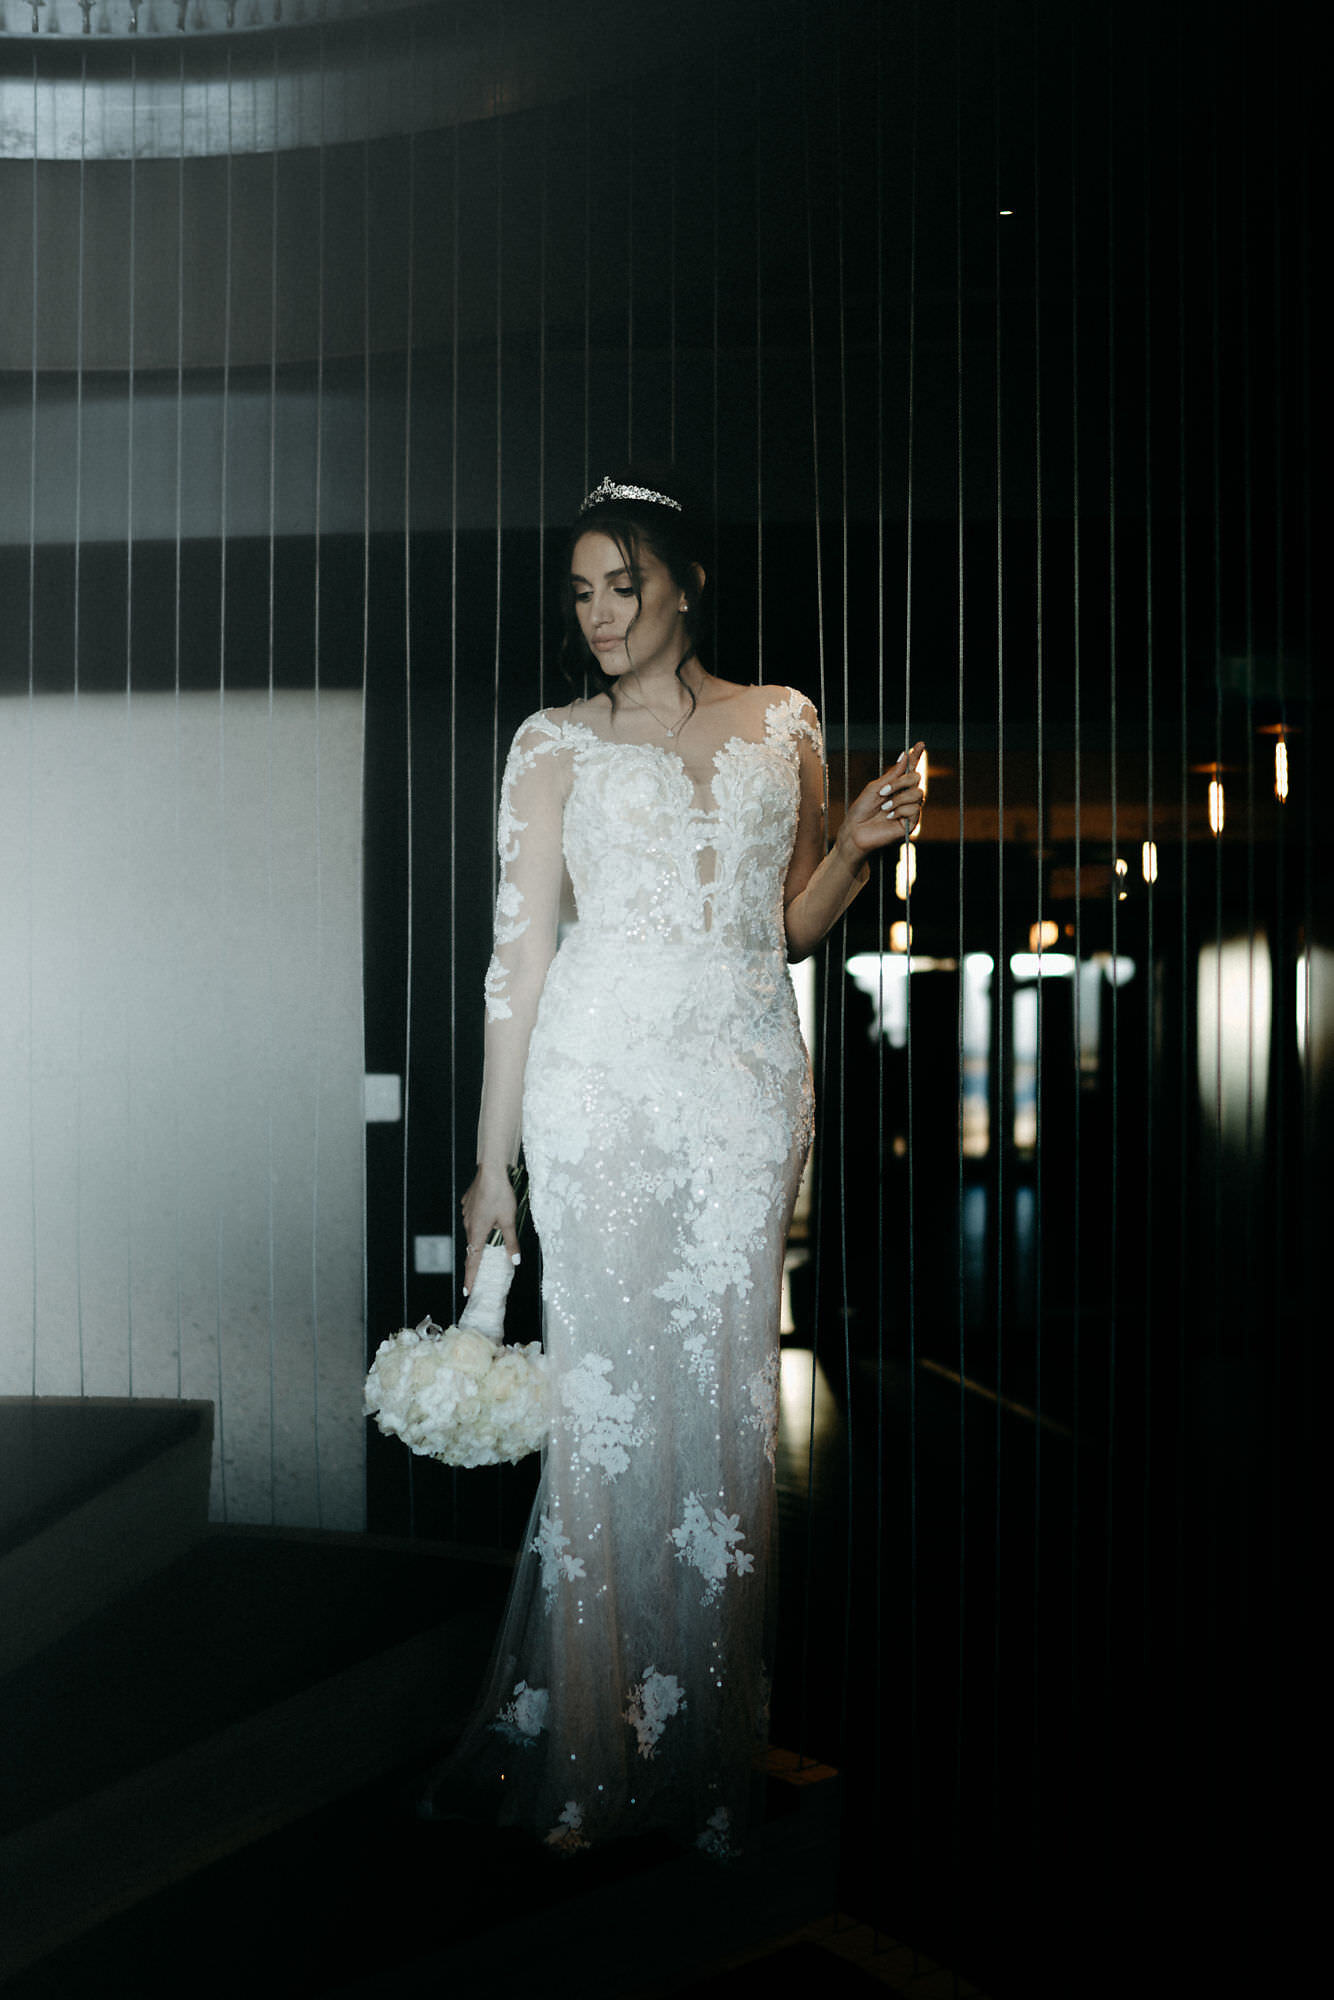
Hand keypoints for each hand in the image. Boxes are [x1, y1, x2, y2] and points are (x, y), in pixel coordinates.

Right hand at [461, 1164, 519, 1297]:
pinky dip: (480, 1220)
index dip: (470, 1278)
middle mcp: (468, 1225)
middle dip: (477, 1258)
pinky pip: (473, 1217)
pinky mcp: (468, 1203)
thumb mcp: (510, 1221)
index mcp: (477, 1233)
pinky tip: (489, 1214)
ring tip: (492, 1235)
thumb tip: (514, 1261)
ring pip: (473, 1230)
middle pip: (472, 1246)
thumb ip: (511, 1242)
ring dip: (481, 1236)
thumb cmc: (501, 1195)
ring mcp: (466, 1213)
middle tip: (482, 1270)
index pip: (472, 1261)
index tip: (467, 1291)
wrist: (491, 1171)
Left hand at [837, 742, 925, 861]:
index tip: (920, 744)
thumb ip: (892, 774)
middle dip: (900, 782)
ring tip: (884, 807)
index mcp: (897, 786)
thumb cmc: (861, 810)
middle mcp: (905, 796)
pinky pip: (914, 809)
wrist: (855, 830)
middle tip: (883, 791)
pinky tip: (889, 816)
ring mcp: (909, 809)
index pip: (910, 769)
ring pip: (917, 794)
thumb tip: (905, 755)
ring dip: (898, 798)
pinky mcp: (910, 824)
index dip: (916, 756)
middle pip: (917, 778)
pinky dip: (900, 810)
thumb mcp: (875, 788)